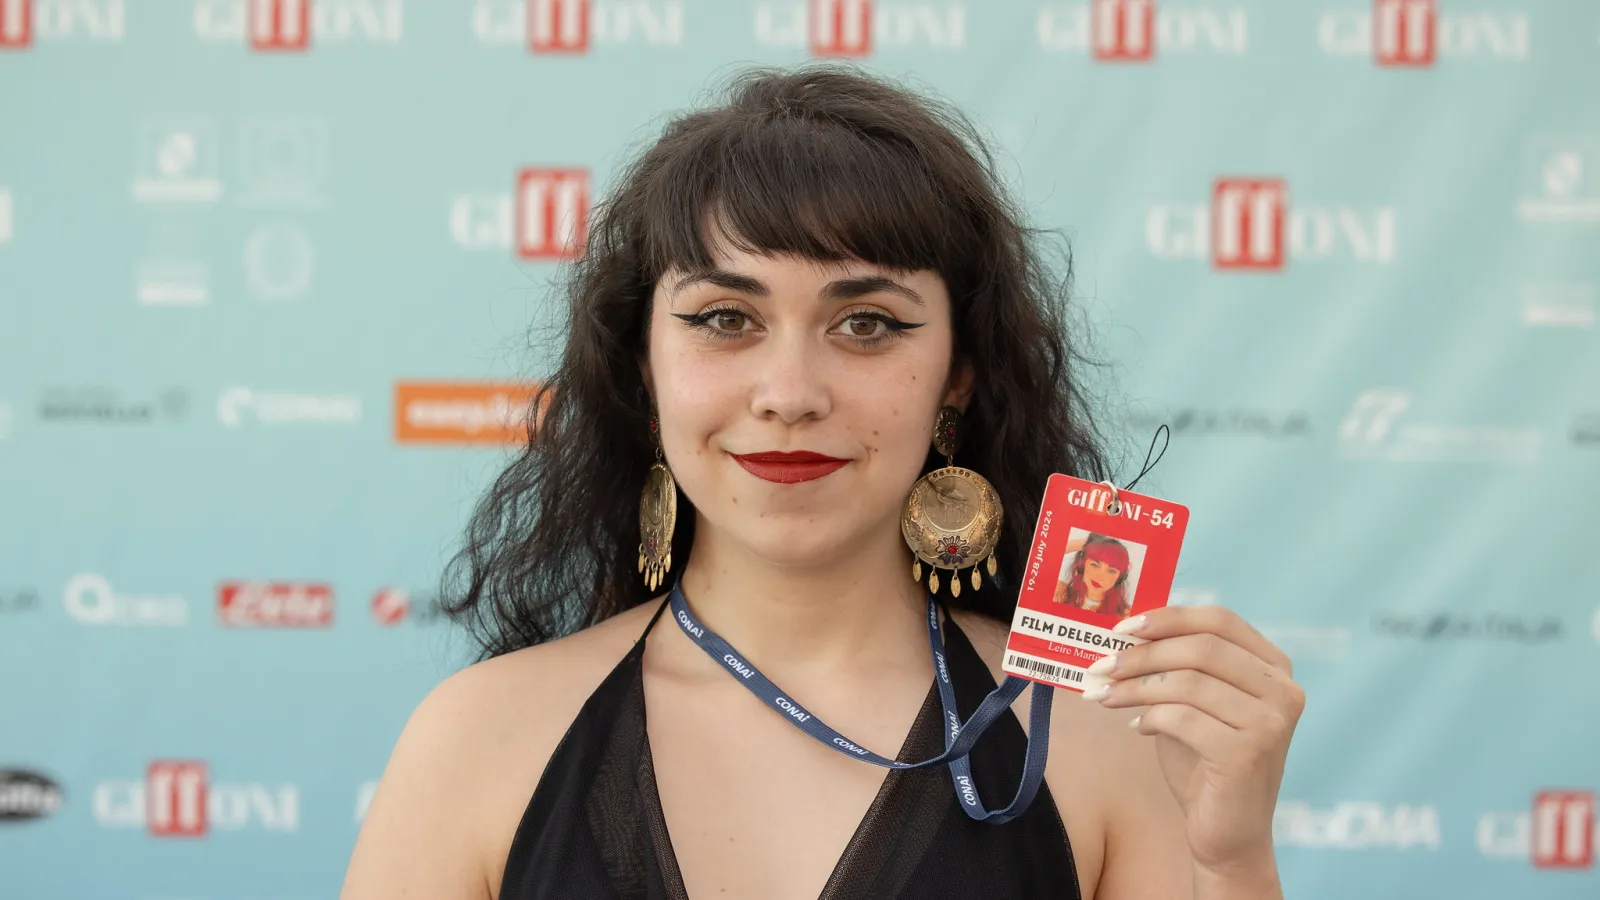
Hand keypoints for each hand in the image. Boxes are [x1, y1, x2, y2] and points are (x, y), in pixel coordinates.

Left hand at [1083, 606, 1303, 877]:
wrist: (1228, 833)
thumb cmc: (1205, 762)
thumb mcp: (1193, 702)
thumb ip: (1174, 665)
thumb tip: (1123, 633)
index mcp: (1274, 666)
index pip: (1219, 620)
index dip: (1168, 618)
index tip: (1121, 629)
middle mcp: (1283, 689)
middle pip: (1201, 648)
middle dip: (1142, 654)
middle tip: (1101, 666)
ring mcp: (1271, 722)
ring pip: (1188, 682)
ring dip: (1135, 687)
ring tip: (1104, 695)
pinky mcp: (1250, 752)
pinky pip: (1183, 718)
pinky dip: (1150, 717)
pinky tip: (1138, 727)